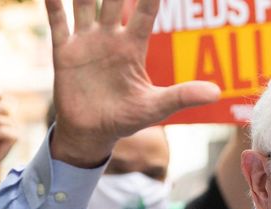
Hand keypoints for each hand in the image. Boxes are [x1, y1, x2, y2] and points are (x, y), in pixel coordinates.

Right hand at [45, 0, 218, 166]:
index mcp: (133, 46)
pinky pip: (58, 23)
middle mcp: (110, 37)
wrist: (92, 134)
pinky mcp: (65, 53)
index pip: (145, 10)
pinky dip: (53, 4)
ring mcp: (86, 42)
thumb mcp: (155, 107)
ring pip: (84, 4)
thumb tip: (217, 93)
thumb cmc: (126, 119)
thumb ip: (182, 96)